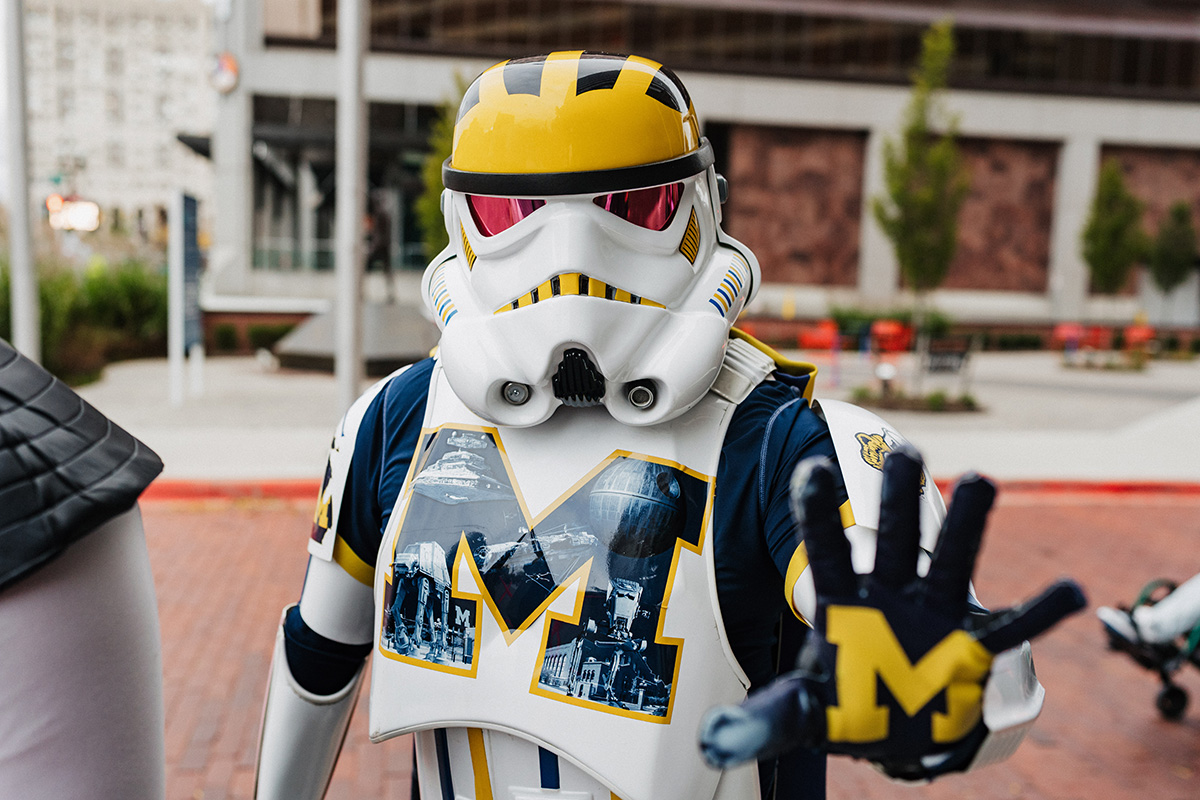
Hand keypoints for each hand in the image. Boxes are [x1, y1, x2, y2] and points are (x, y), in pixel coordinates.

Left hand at [699, 446, 1084, 776]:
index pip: (825, 550)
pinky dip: (1039, 611)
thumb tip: (712, 741)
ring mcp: (934, 615)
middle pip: (895, 538)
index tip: (808, 468)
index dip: (816, 513)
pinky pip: (1010, 627)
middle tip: (909, 451)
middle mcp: (890, 595)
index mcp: (842, 601)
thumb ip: (760, 721)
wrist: (889, 724)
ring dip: (968, 525)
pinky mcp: (971, 647)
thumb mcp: (796, 712)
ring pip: (951, 562)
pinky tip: (1070, 592)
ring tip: (983, 480)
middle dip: (900, 498)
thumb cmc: (840, 702)